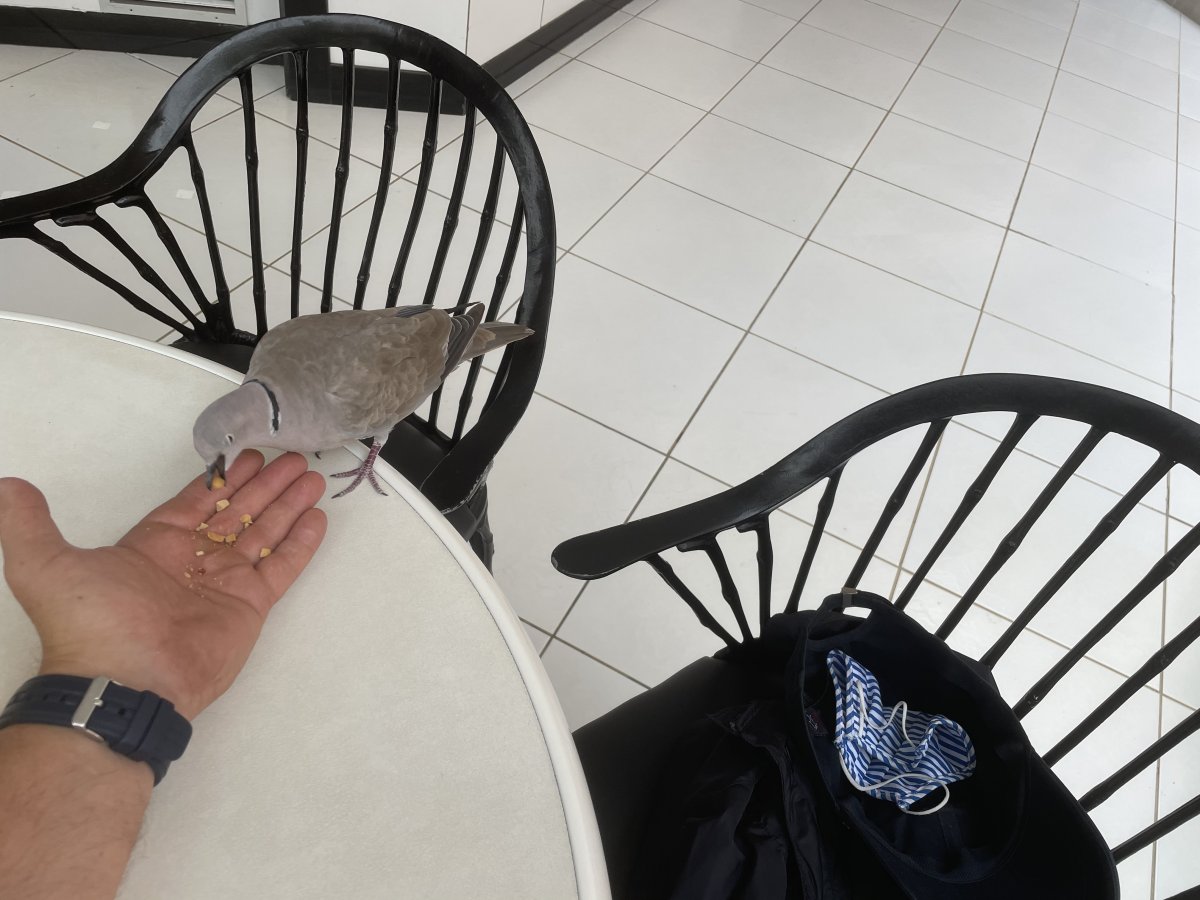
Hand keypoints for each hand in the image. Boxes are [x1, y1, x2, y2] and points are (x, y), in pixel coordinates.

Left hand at [0, 452, 326, 719]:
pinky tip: (316, 518)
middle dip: (265, 485)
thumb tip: (8, 487)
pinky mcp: (250, 608)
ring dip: (287, 505)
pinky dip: (300, 544)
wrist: (123, 683)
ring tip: (312, 477)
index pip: (197, 502)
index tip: (249, 455)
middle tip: (293, 457)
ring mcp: (224, 585)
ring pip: (263, 534)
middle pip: (237, 512)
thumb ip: (29, 524)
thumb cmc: (92, 622)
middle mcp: (193, 562)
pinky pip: (280, 568)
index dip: (223, 478)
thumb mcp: (45, 564)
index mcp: (153, 547)